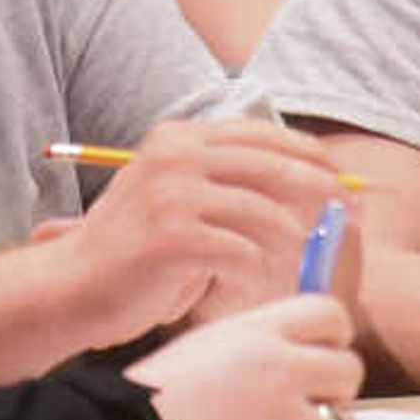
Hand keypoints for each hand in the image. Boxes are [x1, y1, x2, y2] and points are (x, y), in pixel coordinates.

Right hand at [56, 117, 339, 344]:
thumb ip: (222, 182)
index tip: (337, 171)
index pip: (257, 133)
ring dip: (291, 235)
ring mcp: (172, 195)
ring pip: (260, 209)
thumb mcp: (174, 196)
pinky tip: (259, 281)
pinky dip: (257, 268)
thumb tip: (300, 180)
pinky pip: (239, 251)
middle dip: (317, 185)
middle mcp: (175, 157)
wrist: (70, 286)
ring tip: (303, 255)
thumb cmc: (130, 250)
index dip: (304, 150)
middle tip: (348, 208)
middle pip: (268, 164)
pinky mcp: (172, 238)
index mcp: (177, 140)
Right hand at [126, 293, 365, 419]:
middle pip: (349, 370)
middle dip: (332, 388)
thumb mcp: (206, 343)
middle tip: (304, 402)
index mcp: (259, 331)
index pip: (332, 315)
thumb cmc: (154, 396)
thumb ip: (259, 339)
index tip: (324, 352)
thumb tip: (302, 345)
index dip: (333, 336)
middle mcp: (281, 369)